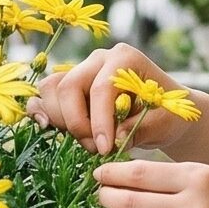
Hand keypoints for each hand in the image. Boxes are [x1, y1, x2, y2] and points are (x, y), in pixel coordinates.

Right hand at [28, 41, 199, 154]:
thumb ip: (138, 129)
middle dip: (77, 123)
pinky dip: (41, 113)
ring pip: (51, 90)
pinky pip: (44, 96)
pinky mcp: (69, 89)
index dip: (99, 121)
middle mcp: (98, 60)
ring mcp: (80, 71)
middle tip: (96, 149)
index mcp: (124, 59)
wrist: (163, 115)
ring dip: (61, 121)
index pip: (101, 89)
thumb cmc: (167, 115)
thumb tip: (112, 139)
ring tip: (86, 143)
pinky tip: (47, 128)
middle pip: (68, 86)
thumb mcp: (162, 123)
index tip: (105, 149)